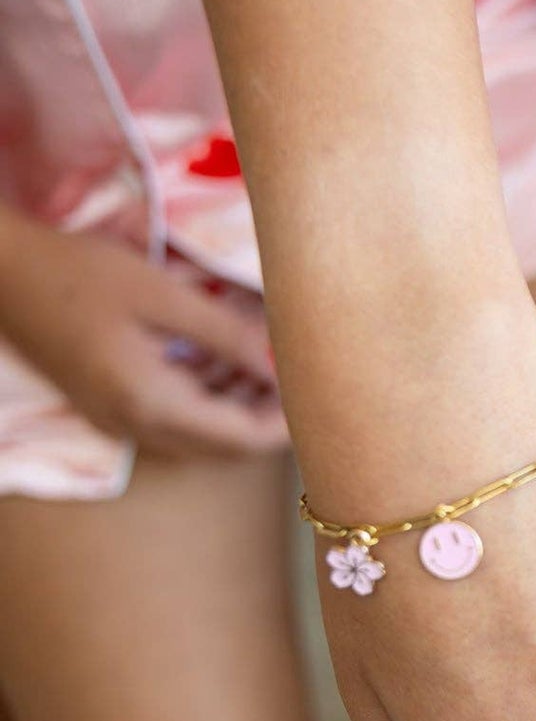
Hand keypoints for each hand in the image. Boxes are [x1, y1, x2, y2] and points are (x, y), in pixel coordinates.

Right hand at [0, 217, 284, 456]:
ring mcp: (116, 423)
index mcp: (149, 402)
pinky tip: (222, 363)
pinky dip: (206, 403)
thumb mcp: (162, 294)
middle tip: (300, 379)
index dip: (285, 426)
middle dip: (267, 421)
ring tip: (267, 364)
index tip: (319, 396)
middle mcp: (133, 426)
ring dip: (238, 411)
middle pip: (223, 448)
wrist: (0, 274)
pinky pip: (172, 424)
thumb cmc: (79, 273)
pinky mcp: (107, 409)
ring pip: (199, 440)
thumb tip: (281, 367)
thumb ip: (226, 335)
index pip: (239, 439)